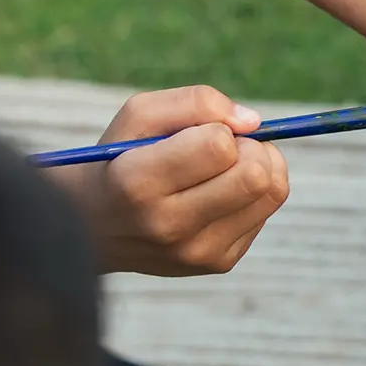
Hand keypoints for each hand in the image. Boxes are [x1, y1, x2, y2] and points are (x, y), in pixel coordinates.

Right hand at [46, 86, 288, 275]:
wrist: (94, 228)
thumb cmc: (120, 159)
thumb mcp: (138, 116)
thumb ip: (195, 102)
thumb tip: (253, 121)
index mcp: (138, 182)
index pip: (218, 147)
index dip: (219, 129)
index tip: (201, 133)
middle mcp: (168, 224)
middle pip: (254, 175)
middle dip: (251, 148)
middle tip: (226, 147)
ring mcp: (196, 251)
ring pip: (271, 194)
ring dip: (261, 168)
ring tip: (228, 166)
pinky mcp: (217, 263)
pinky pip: (264, 214)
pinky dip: (253, 196)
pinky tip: (220, 194)